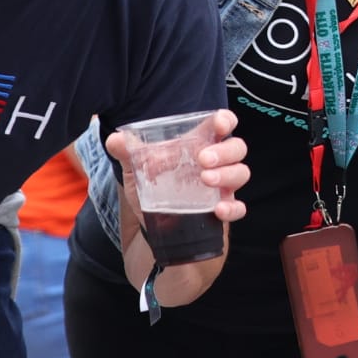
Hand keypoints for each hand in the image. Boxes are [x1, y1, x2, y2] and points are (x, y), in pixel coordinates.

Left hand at [104, 111, 248, 303]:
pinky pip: (239, 208)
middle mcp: (216, 165)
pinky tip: (217, 209)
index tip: (220, 123)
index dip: (226, 121)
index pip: (222, 126)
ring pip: (241, 173)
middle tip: (203, 159)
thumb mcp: (138, 175)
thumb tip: (115, 140)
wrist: (159, 236)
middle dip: (225, 151)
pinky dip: (232, 207)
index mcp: (199, 147)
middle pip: (237, 148)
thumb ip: (129, 156)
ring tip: (205, 179)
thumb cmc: (155, 195)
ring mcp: (223, 189)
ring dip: (227, 174)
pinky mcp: (224, 213)